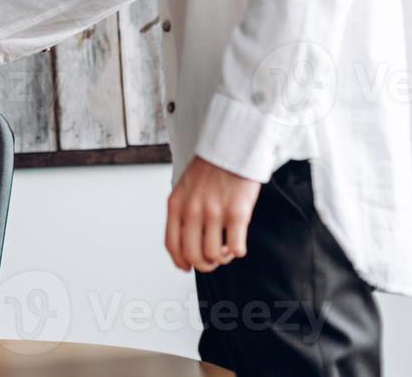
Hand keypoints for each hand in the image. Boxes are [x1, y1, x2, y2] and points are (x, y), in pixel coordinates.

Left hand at [165, 157, 260, 272]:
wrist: (231, 145)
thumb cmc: (209, 167)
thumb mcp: (184, 187)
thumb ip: (182, 211)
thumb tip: (184, 241)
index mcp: (176, 205)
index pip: (172, 245)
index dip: (180, 261)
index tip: (187, 267)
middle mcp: (192, 211)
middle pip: (193, 256)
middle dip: (204, 264)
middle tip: (214, 258)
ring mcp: (214, 213)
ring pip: (214, 256)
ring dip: (222, 258)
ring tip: (227, 247)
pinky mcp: (237, 213)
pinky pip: (236, 248)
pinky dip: (238, 251)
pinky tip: (238, 242)